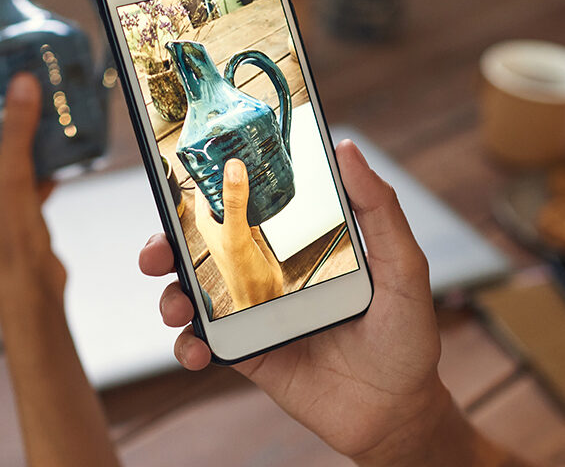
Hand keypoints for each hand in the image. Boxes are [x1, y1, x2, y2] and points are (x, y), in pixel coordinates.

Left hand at [0, 74, 64, 308]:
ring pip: (7, 166)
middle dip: (3, 124)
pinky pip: (26, 186)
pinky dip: (41, 173)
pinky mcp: (15, 220)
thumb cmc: (11, 236)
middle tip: (23, 98)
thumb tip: (21, 81)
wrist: (32, 287)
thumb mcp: (13, 174)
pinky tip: (61, 161)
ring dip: (25, 146)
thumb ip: (17, 128)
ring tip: (44, 122)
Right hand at [139, 141, 460, 465]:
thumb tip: (347, 151)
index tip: (185, 180)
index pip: (250, 211)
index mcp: (301, 247)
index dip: (212, 196)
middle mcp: (272, 277)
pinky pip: (206, 345)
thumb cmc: (406, 337)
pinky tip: (196, 349)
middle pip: (205, 251)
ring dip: (171, 295)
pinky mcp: (250, 354)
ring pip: (194, 296)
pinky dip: (188, 346)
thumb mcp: (404, 267)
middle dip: (167, 245)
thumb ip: (379, 210)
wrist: (397, 413)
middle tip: (157, 251)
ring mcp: (257, 317)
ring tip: (176, 305)